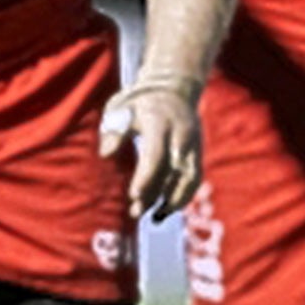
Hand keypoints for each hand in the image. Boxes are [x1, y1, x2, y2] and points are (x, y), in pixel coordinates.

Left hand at [99, 80, 201, 220]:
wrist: (174, 87)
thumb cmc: (139, 100)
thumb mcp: (120, 107)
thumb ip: (113, 129)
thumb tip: (106, 155)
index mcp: (160, 122)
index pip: (155, 155)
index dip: (146, 177)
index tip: (132, 195)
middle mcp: (182, 134)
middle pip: (173, 170)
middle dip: (156, 193)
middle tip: (135, 213)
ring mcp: (194, 144)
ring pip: (190, 178)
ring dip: (174, 200)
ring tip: (154, 218)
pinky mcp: (198, 152)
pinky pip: (195, 178)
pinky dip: (183, 195)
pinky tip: (165, 209)